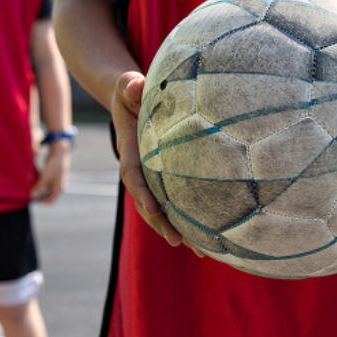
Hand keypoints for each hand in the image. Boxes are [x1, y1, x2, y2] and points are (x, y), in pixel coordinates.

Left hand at [31, 143, 70, 202]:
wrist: (60, 152)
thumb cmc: (54, 165)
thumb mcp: (46, 176)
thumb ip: (39, 187)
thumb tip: (32, 196)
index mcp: (59, 189)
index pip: (50, 201)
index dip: (41, 203)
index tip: (32, 201)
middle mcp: (58, 187)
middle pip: (48, 196)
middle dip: (39, 197)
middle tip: (29, 196)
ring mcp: (56, 182)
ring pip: (46, 190)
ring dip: (39, 191)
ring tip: (30, 189)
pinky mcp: (52, 176)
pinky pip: (45, 184)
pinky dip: (39, 184)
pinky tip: (33, 182)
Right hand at [112, 71, 185, 247]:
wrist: (129, 98)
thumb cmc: (130, 91)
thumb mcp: (126, 85)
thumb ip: (128, 85)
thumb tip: (134, 84)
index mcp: (129, 150)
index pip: (133, 175)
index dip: (142, 193)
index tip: (153, 208)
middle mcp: (139, 169)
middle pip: (147, 202)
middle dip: (161, 223)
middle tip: (178, 241)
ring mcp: (151, 176)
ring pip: (162, 209)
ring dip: (178, 230)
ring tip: (201, 251)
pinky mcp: (164, 178)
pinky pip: (175, 202)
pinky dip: (190, 220)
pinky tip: (211, 237)